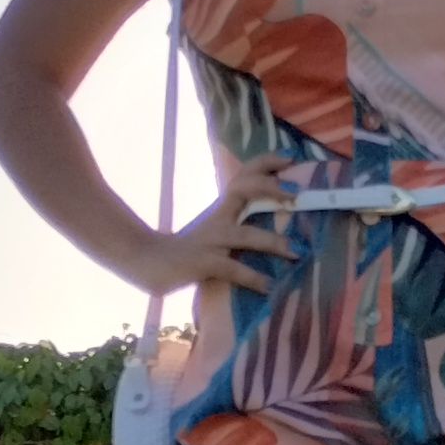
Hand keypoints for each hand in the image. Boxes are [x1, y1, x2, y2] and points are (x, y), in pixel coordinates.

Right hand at [131, 151, 295, 297]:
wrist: (146, 263)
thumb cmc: (184, 250)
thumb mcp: (213, 230)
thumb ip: (236, 224)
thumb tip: (272, 226)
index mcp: (221, 209)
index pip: (244, 175)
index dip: (266, 162)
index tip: (290, 158)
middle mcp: (217, 218)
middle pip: (243, 189)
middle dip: (272, 188)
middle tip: (298, 194)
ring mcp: (209, 241)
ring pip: (245, 234)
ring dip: (273, 242)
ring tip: (296, 251)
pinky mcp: (203, 263)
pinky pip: (232, 269)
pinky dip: (253, 278)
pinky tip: (268, 286)